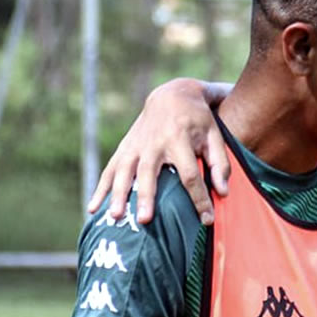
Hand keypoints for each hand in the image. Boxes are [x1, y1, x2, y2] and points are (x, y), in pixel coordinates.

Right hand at [86, 77, 228, 224]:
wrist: (172, 95)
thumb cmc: (198, 120)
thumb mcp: (215, 136)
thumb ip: (220, 164)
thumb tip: (223, 193)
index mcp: (179, 139)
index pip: (189, 174)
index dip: (198, 198)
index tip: (206, 220)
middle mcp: (154, 143)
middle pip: (148, 173)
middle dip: (146, 196)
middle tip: (145, 220)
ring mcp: (135, 146)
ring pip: (124, 172)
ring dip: (118, 195)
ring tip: (115, 217)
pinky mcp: (124, 149)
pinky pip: (109, 170)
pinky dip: (101, 189)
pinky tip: (94, 209)